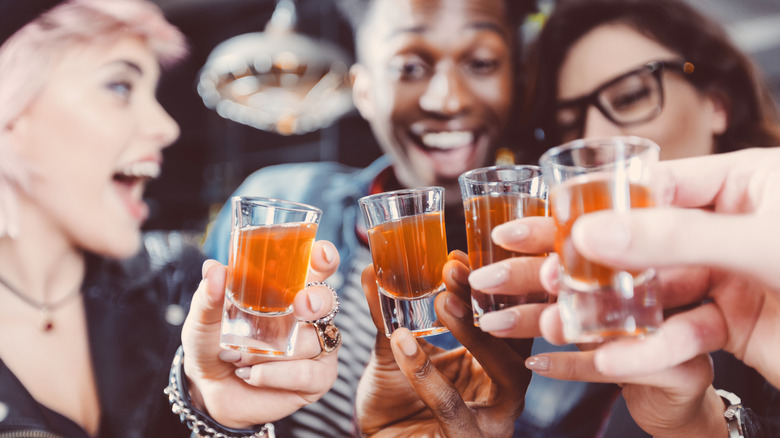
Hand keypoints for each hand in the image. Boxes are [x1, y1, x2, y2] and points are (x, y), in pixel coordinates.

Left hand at [180, 240, 340, 427]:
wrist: (210, 390)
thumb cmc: (212, 345)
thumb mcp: (204, 319)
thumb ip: (209, 295)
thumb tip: (213, 269)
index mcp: (288, 291)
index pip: (317, 268)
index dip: (324, 258)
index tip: (319, 255)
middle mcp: (308, 317)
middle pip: (328, 300)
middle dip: (317, 300)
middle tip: (299, 306)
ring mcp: (317, 347)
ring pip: (310, 341)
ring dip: (270, 351)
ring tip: (240, 357)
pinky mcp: (317, 379)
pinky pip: (308, 373)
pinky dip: (276, 374)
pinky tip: (253, 375)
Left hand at [355, 251, 531, 437]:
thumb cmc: (396, 406)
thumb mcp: (394, 351)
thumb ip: (388, 315)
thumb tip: (370, 268)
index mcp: (497, 363)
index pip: (506, 317)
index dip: (489, 284)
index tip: (459, 254)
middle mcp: (507, 391)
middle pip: (517, 338)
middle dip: (489, 299)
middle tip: (456, 268)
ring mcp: (495, 421)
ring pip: (505, 373)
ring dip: (474, 332)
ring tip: (441, 301)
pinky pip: (453, 406)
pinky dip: (427, 373)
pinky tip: (404, 342)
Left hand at [469, 215, 729, 436]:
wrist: (680, 393)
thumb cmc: (632, 335)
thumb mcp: (600, 301)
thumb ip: (565, 278)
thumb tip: (501, 259)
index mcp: (643, 254)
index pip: (588, 234)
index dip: (541, 231)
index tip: (500, 235)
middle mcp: (666, 280)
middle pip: (589, 270)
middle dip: (530, 273)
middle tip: (484, 279)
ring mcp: (679, 323)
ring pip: (600, 318)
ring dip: (543, 320)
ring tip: (497, 324)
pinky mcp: (682, 367)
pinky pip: (619, 366)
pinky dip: (571, 366)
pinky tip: (535, 364)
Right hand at [552, 148, 779, 387]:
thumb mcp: (761, 243)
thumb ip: (675, 236)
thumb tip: (595, 231)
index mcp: (745, 183)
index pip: (658, 184)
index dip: (604, 203)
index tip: (559, 221)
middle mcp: (732, 226)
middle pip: (648, 239)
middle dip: (598, 262)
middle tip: (548, 273)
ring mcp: (731, 276)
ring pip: (658, 290)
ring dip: (615, 310)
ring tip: (568, 322)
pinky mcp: (734, 324)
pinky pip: (683, 331)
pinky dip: (653, 347)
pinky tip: (618, 357)